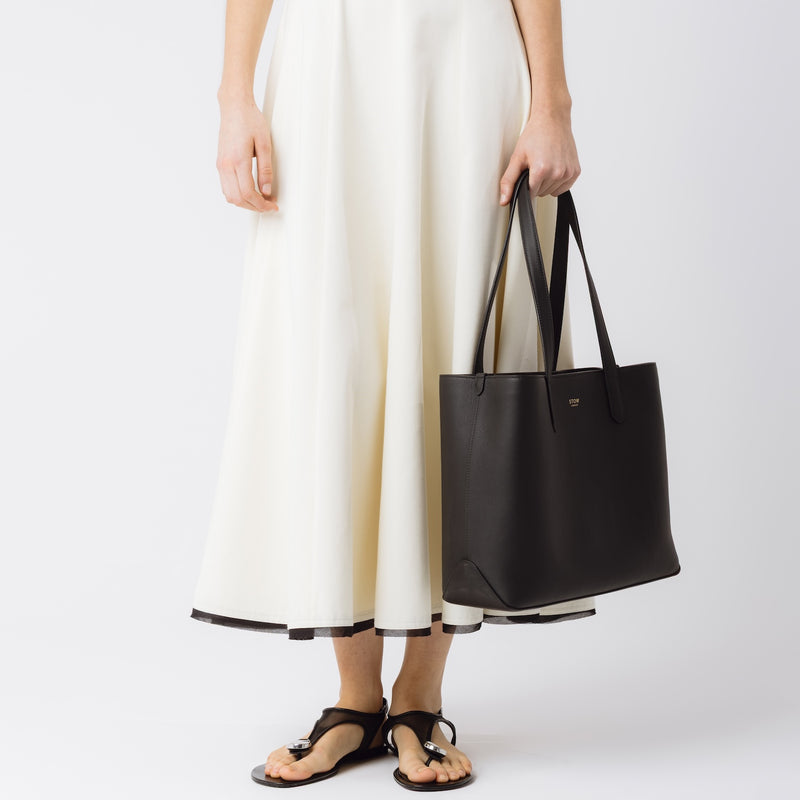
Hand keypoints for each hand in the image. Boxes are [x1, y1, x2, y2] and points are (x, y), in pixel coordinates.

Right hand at [216, 93, 278, 212]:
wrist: (234, 106)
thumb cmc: (250, 119)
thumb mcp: (264, 144)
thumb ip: (265, 170)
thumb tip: (266, 190)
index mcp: (237, 160)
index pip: (248, 193)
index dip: (261, 204)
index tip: (272, 206)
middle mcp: (225, 165)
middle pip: (237, 199)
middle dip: (254, 207)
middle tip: (269, 205)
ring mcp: (220, 165)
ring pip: (230, 196)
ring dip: (245, 203)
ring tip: (261, 200)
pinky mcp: (220, 163)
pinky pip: (226, 187)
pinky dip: (237, 195)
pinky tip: (249, 192)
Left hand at [498, 106, 579, 203]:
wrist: (552, 119)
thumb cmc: (535, 134)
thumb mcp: (517, 157)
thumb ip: (508, 181)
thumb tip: (503, 200)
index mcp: (542, 170)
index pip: (530, 194)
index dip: (525, 185)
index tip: (527, 173)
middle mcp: (557, 172)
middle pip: (541, 193)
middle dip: (536, 183)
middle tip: (536, 164)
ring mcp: (568, 172)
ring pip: (551, 192)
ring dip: (546, 182)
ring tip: (545, 164)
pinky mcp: (576, 171)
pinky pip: (563, 188)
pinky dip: (558, 181)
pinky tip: (554, 167)